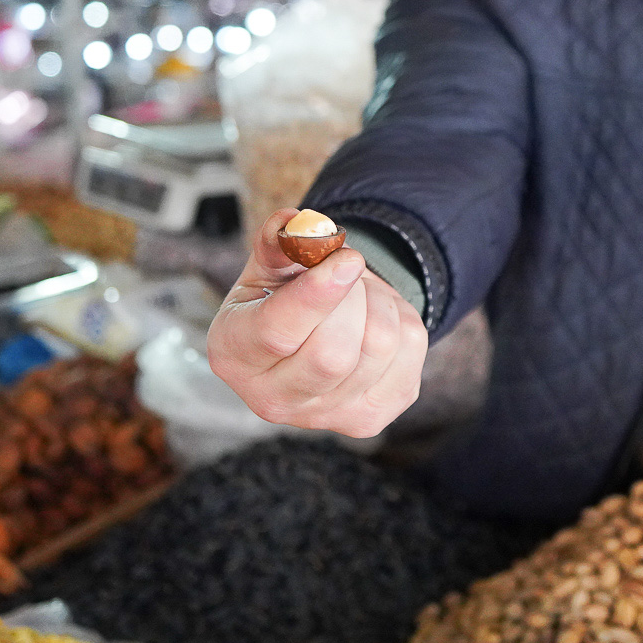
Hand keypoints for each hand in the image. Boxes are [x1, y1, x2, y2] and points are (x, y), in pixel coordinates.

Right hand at [207, 209, 427, 438]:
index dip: (317, 295)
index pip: (276, 333)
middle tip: (347, 266)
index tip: (348, 258)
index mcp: (234, 355)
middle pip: (331, 354)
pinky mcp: (369, 418)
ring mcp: (324, 417)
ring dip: (378, 300)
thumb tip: (297, 223)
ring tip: (359, 292)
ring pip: (377, 348)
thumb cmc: (281, 296)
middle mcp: (272, 400)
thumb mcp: (270, 265)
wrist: (311, 337)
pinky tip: (375, 318)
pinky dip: (401, 318)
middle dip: (352, 297)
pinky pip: (408, 352)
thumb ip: (278, 241)